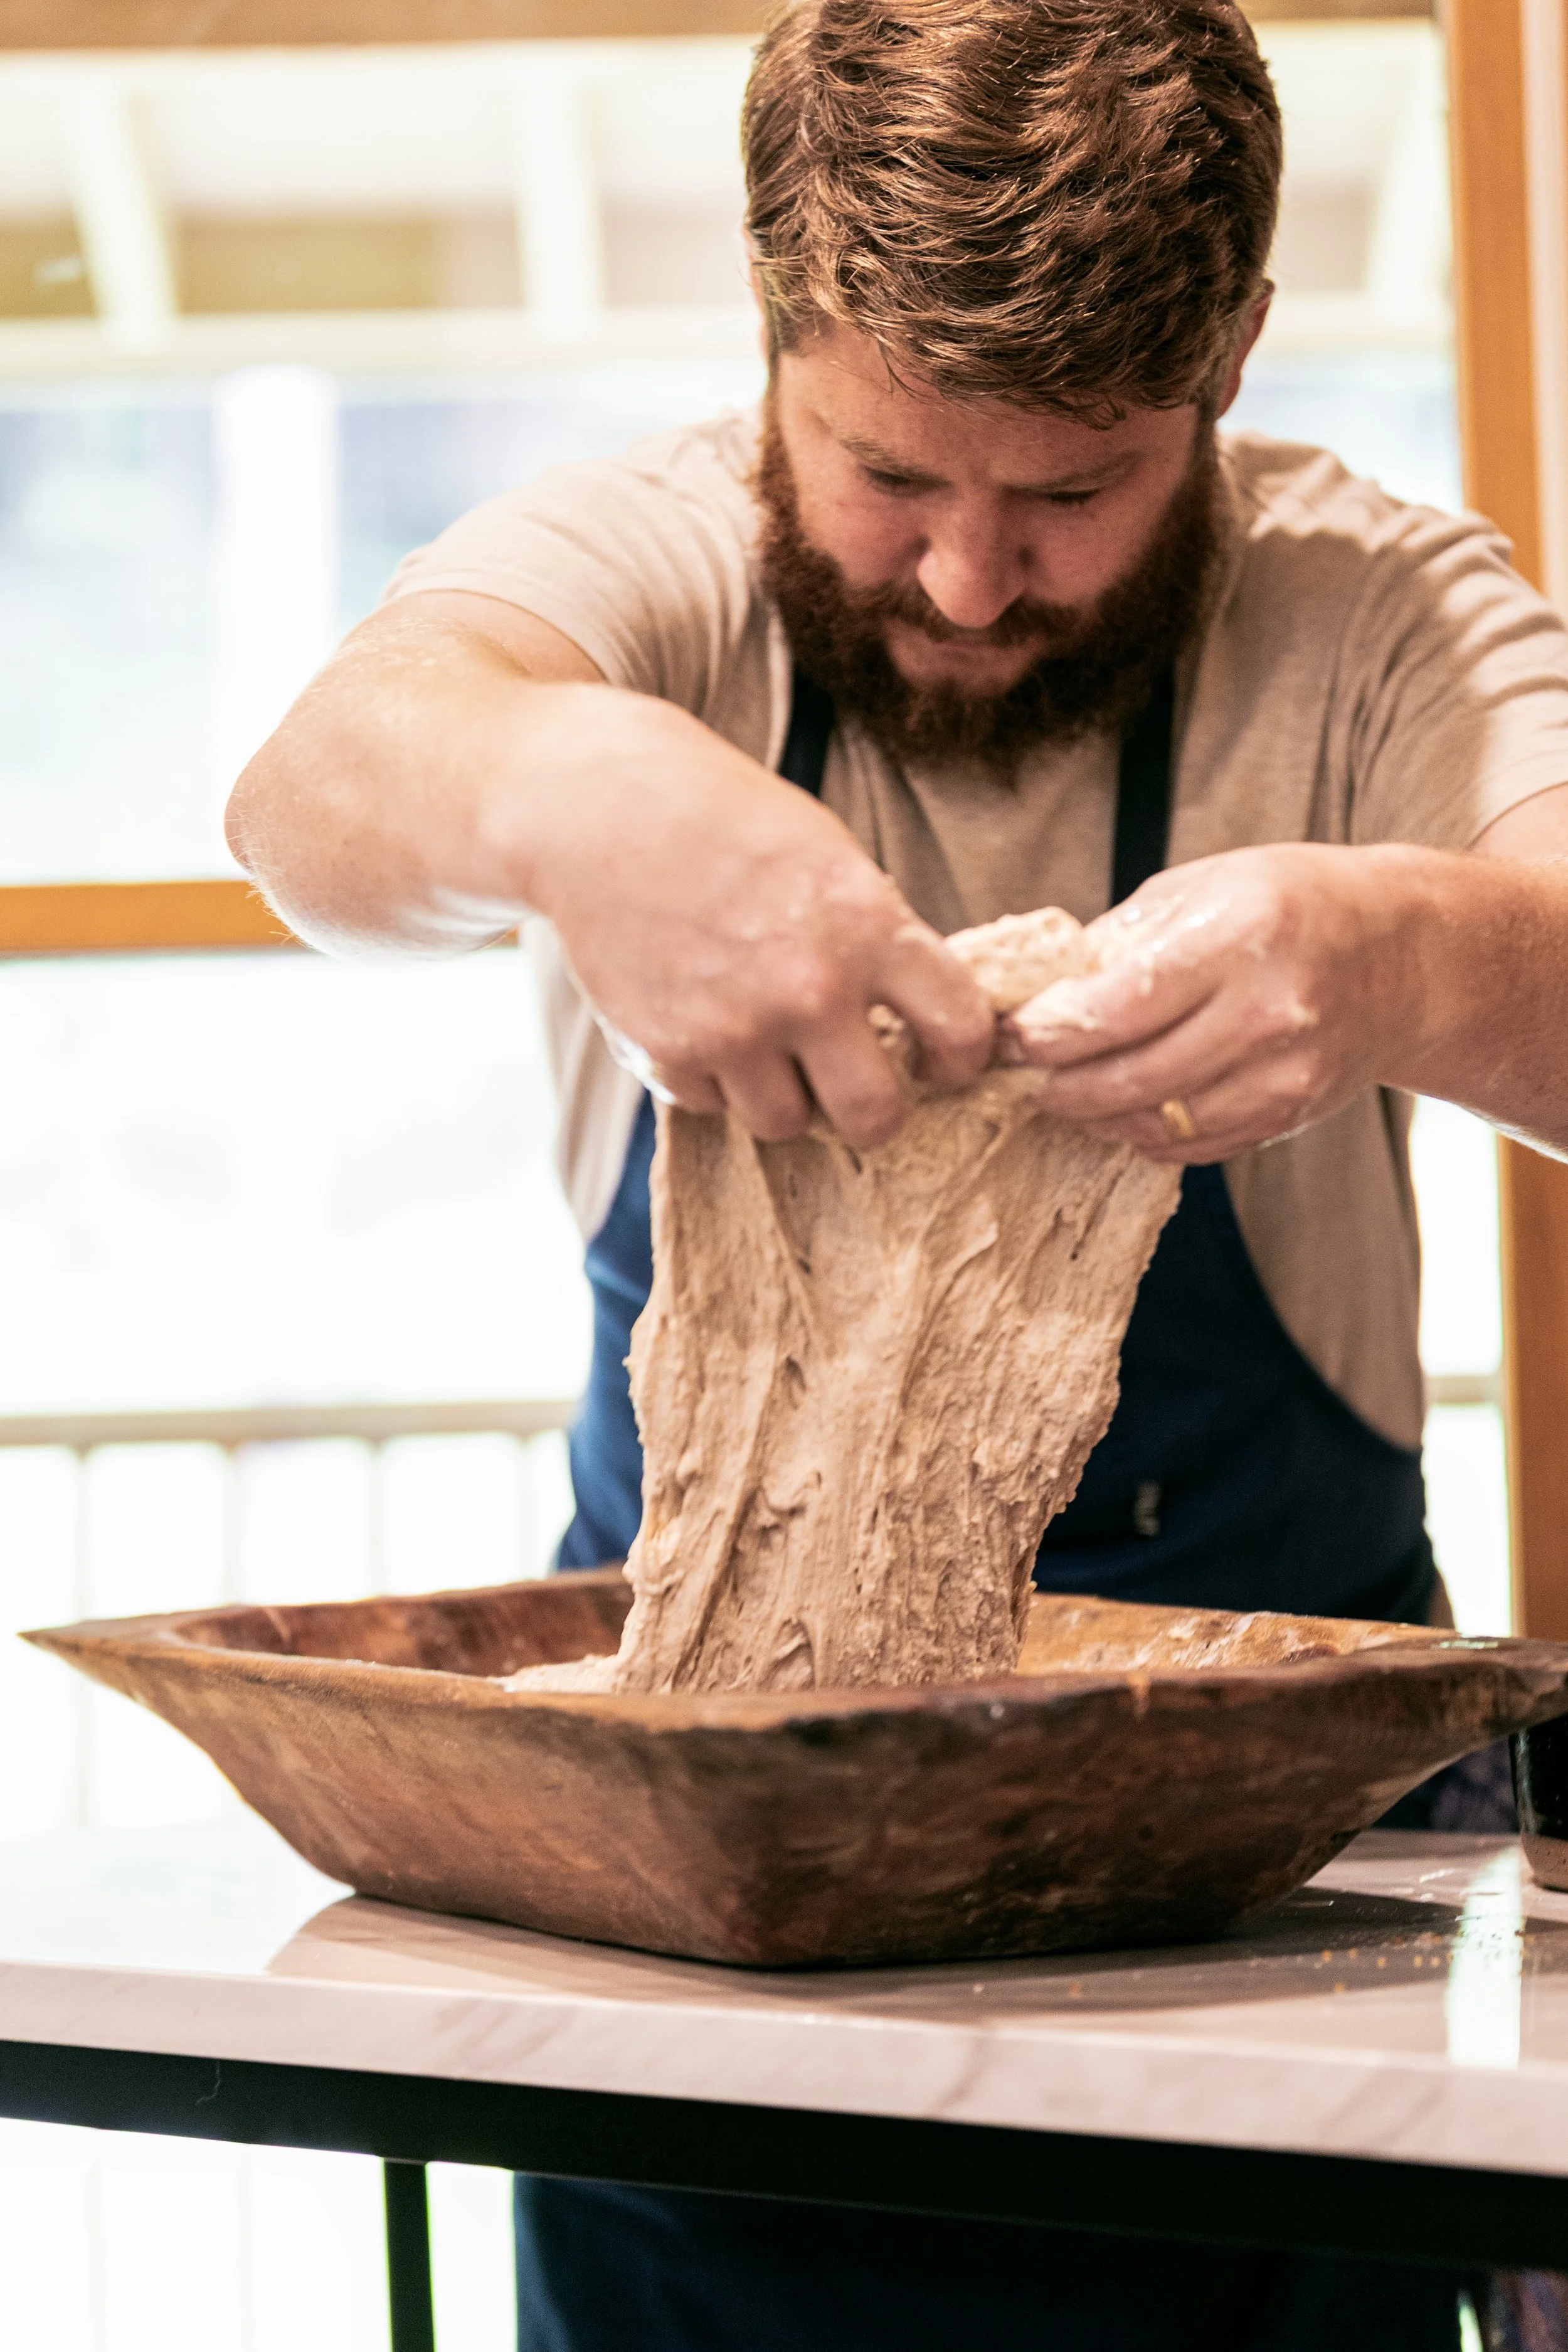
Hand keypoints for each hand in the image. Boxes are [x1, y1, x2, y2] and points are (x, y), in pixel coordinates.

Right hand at [527, 696, 994, 1147]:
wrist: (601, 809)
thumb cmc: (727, 822)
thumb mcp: (831, 859)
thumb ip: (877, 941)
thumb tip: (917, 1022)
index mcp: (870, 926)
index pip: (960, 1029)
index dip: (960, 1056)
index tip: (938, 1058)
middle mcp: (809, 988)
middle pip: (875, 1116)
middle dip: (873, 1109)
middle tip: (857, 1084)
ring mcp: (735, 1028)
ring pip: (787, 1123)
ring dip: (785, 1095)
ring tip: (768, 1045)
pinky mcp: (667, 1052)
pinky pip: (714, 1105)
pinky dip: (714, 1079)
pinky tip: (703, 1022)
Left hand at [999, 845, 1419, 1161]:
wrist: (1403, 955)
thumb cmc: (1289, 905)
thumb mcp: (1206, 886)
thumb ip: (1123, 940)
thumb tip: (1039, 990)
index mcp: (1242, 933)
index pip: (1121, 1004)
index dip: (1052, 1031)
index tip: (1010, 1034)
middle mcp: (1270, 1009)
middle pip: (1134, 1075)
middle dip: (1060, 1083)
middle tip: (1019, 1074)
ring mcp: (1287, 1071)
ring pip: (1161, 1121)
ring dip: (1096, 1116)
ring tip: (1060, 1094)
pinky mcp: (1292, 1112)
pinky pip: (1198, 1144)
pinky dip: (1147, 1136)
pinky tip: (1119, 1114)